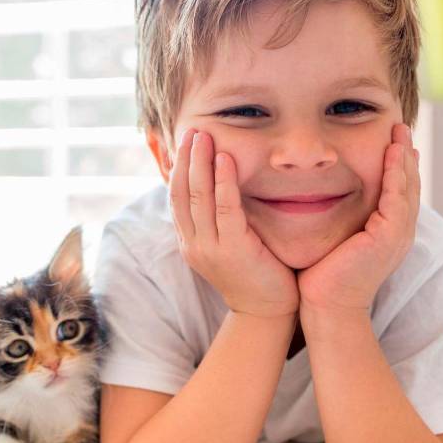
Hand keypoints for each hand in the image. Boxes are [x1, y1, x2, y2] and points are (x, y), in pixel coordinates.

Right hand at [169, 129, 298, 316]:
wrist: (267, 312)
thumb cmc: (255, 274)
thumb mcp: (228, 244)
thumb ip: (219, 219)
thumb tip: (219, 186)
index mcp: (189, 242)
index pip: (175, 198)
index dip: (178, 168)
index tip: (185, 143)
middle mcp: (193, 244)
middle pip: (182, 193)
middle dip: (186, 159)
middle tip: (192, 130)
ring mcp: (210, 248)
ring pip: (198, 197)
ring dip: (200, 163)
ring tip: (204, 136)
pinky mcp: (232, 250)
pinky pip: (225, 208)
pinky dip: (224, 181)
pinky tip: (225, 159)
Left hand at [297, 124, 420, 314]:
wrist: (325, 305)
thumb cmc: (321, 275)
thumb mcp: (335, 237)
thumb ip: (339, 217)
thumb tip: (321, 194)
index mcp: (388, 233)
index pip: (398, 192)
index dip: (398, 166)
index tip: (392, 140)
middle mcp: (399, 233)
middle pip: (409, 185)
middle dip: (406, 155)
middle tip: (401, 126)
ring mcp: (397, 235)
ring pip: (407, 187)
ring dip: (404, 157)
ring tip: (400, 131)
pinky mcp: (388, 236)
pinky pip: (397, 197)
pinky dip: (396, 173)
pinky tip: (393, 153)